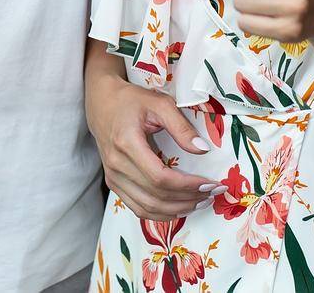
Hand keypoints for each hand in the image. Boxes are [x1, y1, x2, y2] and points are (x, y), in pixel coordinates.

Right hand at [86, 70, 214, 219]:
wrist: (102, 102)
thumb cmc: (131, 100)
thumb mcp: (159, 104)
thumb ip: (181, 127)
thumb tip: (203, 149)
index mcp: (127, 143)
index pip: (160, 178)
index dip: (188, 186)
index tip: (211, 184)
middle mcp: (116, 165)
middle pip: (156, 196)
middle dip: (188, 199)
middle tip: (212, 194)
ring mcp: (112, 177)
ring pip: (147, 208)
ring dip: (177, 210)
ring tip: (200, 202)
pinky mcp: (113, 183)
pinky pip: (137, 208)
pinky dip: (160, 213)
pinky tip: (179, 207)